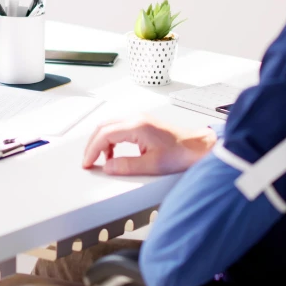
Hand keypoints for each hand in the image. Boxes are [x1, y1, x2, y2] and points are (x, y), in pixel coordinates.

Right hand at [82, 116, 215, 175]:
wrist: (197, 147)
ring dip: (101, 141)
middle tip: (88, 161)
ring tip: (101, 159)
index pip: (105, 135)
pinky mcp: (142, 122)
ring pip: (110, 125)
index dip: (92, 150)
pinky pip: (118, 127)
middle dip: (92, 145)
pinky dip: (110, 139)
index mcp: (137, 126)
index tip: (88, 163)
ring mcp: (139, 118)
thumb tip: (108, 167)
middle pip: (103, 127)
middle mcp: (136, 118)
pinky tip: (113, 152)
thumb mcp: (153, 165)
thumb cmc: (181, 153)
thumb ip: (127, 166)